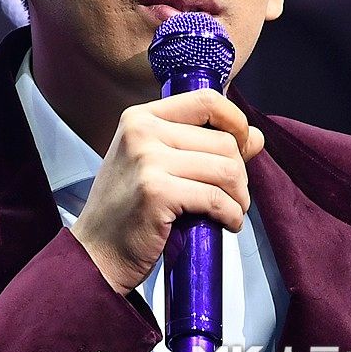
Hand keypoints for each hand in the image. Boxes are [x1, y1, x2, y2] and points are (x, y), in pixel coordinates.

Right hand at [70, 88, 263, 294]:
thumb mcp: (159, 164)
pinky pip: (216, 198)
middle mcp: (142, 130)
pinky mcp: (156, 191)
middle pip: (224, 140)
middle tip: (232, 196)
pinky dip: (231, 215)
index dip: (236, 121)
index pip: (207, 99)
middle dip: (240, 173)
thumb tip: (255, 137)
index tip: (242, 146)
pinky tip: (225, 224)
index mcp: (140, 116)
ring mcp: (147, 160)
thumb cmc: (128, 209)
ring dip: (239, 196)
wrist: (95, 252)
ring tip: (231, 210)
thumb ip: (205, 145)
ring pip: (226, 168)